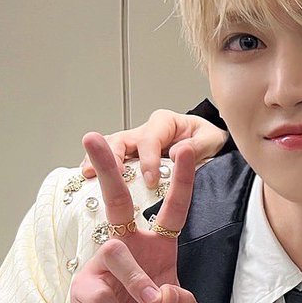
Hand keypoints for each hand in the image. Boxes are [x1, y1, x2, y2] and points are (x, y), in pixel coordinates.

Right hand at [69, 133, 202, 302]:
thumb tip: (164, 292)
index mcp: (159, 246)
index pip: (173, 208)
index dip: (181, 179)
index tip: (186, 147)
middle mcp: (129, 247)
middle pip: (116, 200)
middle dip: (106, 167)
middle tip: (92, 137)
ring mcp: (104, 265)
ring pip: (117, 253)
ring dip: (137, 282)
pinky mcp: (84, 287)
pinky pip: (102, 292)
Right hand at [79, 109, 227, 188]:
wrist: (205, 143)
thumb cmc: (207, 139)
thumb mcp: (212, 140)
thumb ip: (199, 145)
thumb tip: (179, 152)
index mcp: (165, 122)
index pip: (150, 140)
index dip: (148, 160)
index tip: (150, 180)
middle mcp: (146, 131)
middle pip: (122, 140)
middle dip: (113, 157)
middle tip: (113, 176)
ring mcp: (134, 144)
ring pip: (111, 148)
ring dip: (99, 161)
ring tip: (89, 174)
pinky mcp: (129, 157)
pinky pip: (110, 160)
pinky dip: (98, 168)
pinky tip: (89, 179)